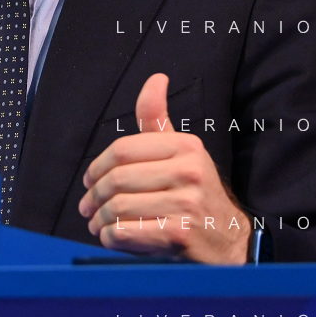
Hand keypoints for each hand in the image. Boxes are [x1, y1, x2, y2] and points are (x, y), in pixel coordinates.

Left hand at [77, 73, 249, 263]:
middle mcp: (189, 171)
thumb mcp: (181, 151)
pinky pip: (126, 233)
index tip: (88, 180)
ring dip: (99, 219)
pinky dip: (110, 237)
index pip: (122, 149)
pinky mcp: (180, 235)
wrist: (228, 238)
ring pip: (119, 207)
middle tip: (87, 206)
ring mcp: (186, 204)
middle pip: (118, 179)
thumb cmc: (194, 191)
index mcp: (186, 146)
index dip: (97, 166)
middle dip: (94, 195)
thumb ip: (158, 119)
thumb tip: (156, 78)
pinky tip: (110, 236)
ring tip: (97, 223)